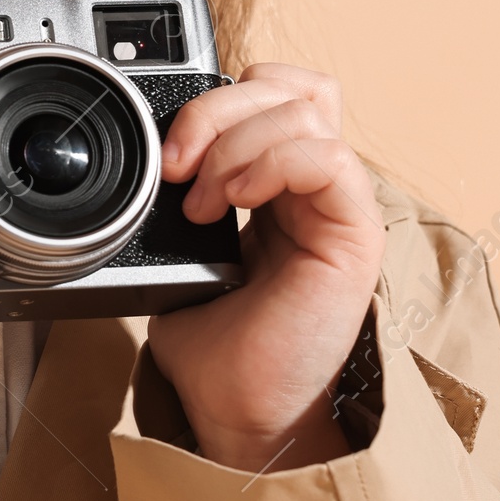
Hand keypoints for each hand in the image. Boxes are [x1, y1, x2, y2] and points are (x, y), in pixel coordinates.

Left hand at [147, 65, 384, 473]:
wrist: (239, 412)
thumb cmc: (218, 352)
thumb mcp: (179, 256)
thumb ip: (178, 202)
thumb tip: (144, 167)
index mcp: (279, 186)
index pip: (274, 93)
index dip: (218, 101)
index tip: (166, 155)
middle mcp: (315, 189)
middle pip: (290, 87)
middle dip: (218, 110)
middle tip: (176, 167)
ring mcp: (339, 208)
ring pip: (308, 110)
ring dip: (236, 144)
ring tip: (203, 201)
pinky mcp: (355, 235)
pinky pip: (330, 158)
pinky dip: (272, 163)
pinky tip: (239, 202)